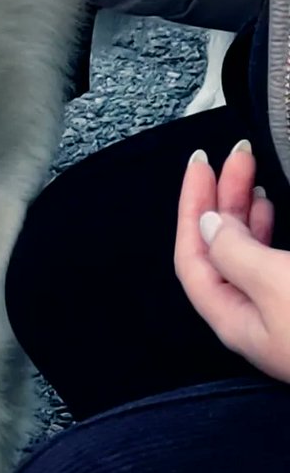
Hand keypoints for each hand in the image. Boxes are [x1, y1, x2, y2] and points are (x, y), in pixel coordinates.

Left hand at [176, 142, 289, 381]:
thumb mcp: (281, 285)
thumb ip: (238, 254)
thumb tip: (207, 225)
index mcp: (236, 321)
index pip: (192, 257)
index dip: (191, 206)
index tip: (200, 161)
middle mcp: (255, 320)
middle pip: (221, 249)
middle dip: (222, 195)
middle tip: (238, 152)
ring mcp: (284, 315)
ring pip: (250, 252)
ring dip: (246, 209)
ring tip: (250, 172)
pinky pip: (276, 263)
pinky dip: (269, 230)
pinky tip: (272, 207)